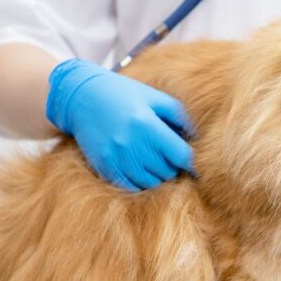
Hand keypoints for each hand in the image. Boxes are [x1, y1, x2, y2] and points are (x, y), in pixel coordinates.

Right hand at [45, 59, 194, 191]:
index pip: (181, 155)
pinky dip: (140, 181)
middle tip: (171, 157)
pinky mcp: (104, 166)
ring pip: (151, 182)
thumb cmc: (125, 94)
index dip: (192, 162)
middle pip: (167, 171)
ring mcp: (115, 157)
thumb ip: (179, 116)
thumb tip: (198, 138)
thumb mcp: (155, 98)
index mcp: (147, 124)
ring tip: (157, 162)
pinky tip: (141, 168)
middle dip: (173, 166)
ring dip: (158, 175)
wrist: (82, 96)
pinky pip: (131, 186)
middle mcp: (131, 144)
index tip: (197, 166)